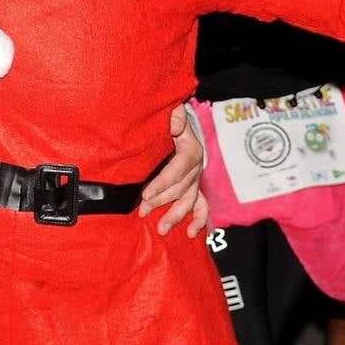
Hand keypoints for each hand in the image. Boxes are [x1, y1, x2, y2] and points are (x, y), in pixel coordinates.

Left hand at [139, 103, 208, 237]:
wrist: (178, 123)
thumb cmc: (170, 119)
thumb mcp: (172, 112)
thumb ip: (174, 116)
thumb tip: (174, 127)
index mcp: (191, 149)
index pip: (178, 169)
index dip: (163, 183)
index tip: (146, 194)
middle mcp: (196, 167)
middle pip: (181, 188)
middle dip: (161, 201)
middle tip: (143, 211)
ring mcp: (196, 179)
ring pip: (189, 201)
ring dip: (175, 215)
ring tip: (161, 228)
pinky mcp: (194, 188)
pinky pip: (202, 206)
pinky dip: (199, 220)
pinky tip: (190, 232)